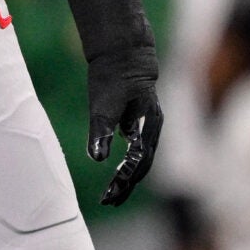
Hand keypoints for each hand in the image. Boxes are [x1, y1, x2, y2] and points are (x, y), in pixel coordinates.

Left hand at [69, 0, 163, 206]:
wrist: (123, 48)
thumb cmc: (113, 72)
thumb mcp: (103, 101)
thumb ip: (101, 129)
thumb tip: (98, 158)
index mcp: (148, 124)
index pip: (139, 161)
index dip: (125, 180)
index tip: (110, 195)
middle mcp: (152, 127)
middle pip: (143, 165)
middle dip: (127, 184)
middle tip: (108, 200)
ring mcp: (148, 124)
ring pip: (141, 158)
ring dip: (128, 177)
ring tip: (112, 193)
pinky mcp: (140, 120)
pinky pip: (136, 149)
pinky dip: (127, 163)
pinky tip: (116, 171)